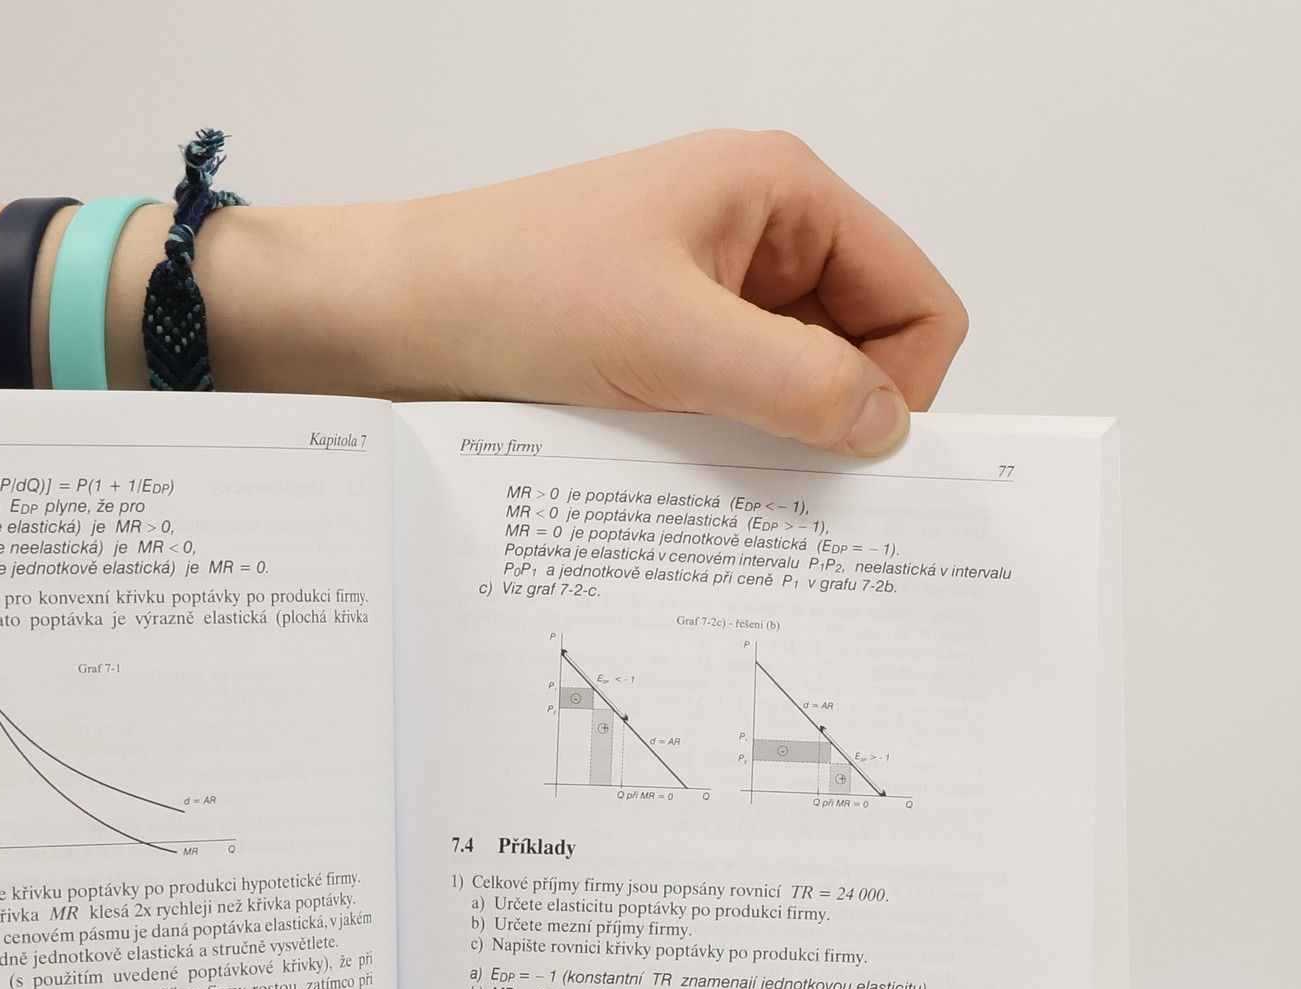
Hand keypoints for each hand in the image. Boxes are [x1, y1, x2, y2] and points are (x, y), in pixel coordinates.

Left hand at [204, 129, 966, 454]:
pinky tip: (682, 475)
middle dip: (834, 418)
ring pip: (792, 389)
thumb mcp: (670, 341)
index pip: (914, 299)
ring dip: (770, 439)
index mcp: (781, 194)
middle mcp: (755, 238)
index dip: (900, 386)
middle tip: (783, 482)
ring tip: (712, 471)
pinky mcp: (661, 350)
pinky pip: (731, 409)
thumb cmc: (508, 288)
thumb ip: (794, 383)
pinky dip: (723, 447)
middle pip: (860, 350)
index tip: (852, 459)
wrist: (387, 318)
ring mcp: (707, 297)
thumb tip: (887, 428)